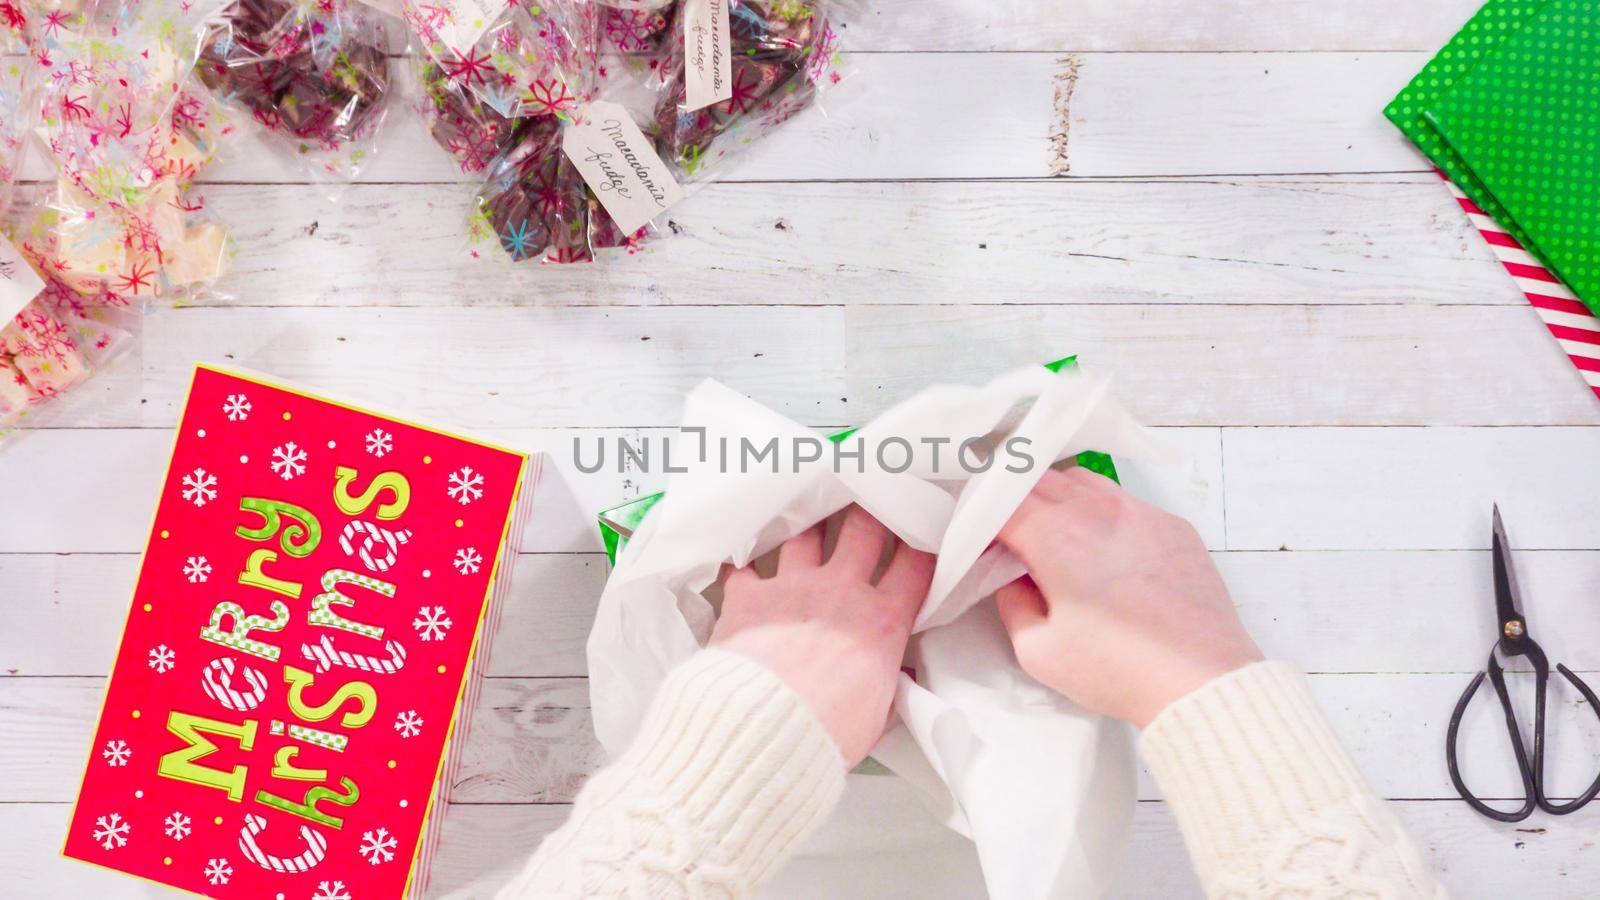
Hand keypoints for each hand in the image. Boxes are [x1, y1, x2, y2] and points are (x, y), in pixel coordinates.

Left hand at [710, 506, 934, 765]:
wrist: (762, 731)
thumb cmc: (825, 732)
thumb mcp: (879, 713)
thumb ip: (890, 682)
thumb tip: (898, 673)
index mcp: (881, 622)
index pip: (915, 565)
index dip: (922, 543)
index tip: (921, 534)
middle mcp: (840, 592)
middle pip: (864, 528)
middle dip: (871, 512)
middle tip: (870, 504)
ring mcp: (791, 588)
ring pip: (806, 534)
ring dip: (810, 527)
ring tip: (809, 522)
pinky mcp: (748, 596)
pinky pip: (743, 566)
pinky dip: (744, 564)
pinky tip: (742, 562)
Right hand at [996, 467, 1261, 727]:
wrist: (1200, 679)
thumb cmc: (1119, 669)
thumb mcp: (1038, 650)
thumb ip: (1011, 603)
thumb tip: (1010, 578)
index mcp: (1055, 535)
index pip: (1000, 501)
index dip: (980, 516)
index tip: (978, 539)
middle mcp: (1097, 510)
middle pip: (1037, 478)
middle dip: (1012, 500)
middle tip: (1007, 533)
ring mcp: (1140, 511)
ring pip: (1082, 480)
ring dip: (1056, 497)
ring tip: (1053, 533)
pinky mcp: (1173, 525)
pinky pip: (1125, 500)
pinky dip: (1101, 511)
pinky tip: (1104, 547)